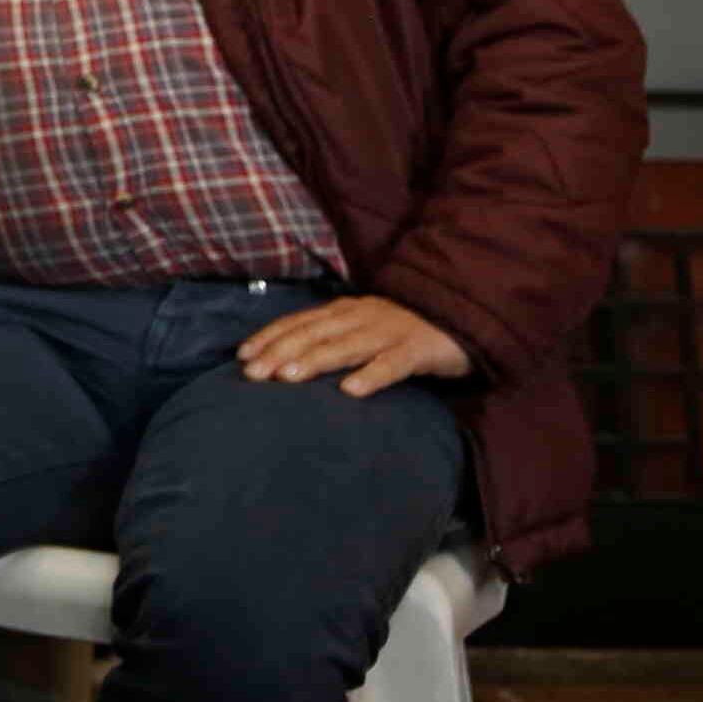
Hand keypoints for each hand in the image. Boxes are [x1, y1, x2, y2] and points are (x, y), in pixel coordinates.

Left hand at [239, 296, 471, 396]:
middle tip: (253, 373)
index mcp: (345, 311)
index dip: (270, 337)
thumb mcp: (361, 328)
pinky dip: (371, 375)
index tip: (242, 356)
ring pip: (345, 346)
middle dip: (280, 352)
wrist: (460, 317)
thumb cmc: (401, 330)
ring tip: (287, 377)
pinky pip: (392, 364)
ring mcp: (388, 332)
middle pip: (314, 333)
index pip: (299, 322)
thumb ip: (332, 338)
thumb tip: (289, 360)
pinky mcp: (417, 349)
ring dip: (314, 360)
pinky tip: (351, 391)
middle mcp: (361, 317)